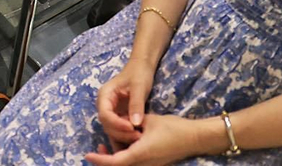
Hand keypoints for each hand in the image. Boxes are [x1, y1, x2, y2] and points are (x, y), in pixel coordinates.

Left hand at [84, 113, 206, 165]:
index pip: (115, 161)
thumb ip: (133, 122)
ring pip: (126, 165)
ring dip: (115, 158)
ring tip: (106, 147)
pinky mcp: (153, 163)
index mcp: (140, 153)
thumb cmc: (173, 128)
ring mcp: (149, 165)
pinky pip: (134, 163)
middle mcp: (143, 163)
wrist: (193, 138)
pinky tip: (124, 146)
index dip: (100, 160)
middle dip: (105, 161)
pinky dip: (125, 157)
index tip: (88, 155)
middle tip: (96, 150)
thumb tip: (121, 122)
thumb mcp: (149, 120)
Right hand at [95, 56, 155, 146]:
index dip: (116, 123)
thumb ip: (136, 104)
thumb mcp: (139, 86)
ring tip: (140, 136)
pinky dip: (126, 134)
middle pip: (107, 125)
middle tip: (138, 136)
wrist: (142, 68)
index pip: (105, 114)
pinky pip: (119, 129)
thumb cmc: (138, 73)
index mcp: (104, 95)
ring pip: (112, 130)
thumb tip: (135, 124)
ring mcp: (111, 112)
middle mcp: (104, 105)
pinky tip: (138, 135)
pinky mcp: (119, 117)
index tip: (131, 127)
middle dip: (121, 132)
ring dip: (124, 135)